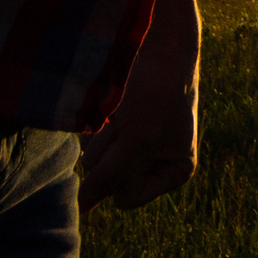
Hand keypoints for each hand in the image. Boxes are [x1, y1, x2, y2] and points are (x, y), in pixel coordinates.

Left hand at [78, 0, 199, 212]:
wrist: (163, 49)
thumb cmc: (159, 93)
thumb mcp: (137, 138)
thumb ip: (109, 176)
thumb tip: (82, 208)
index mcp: (175, 174)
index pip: (127, 198)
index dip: (123, 172)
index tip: (138, 140)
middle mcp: (157, 166)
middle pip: (110, 181)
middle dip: (112, 153)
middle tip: (131, 122)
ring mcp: (138, 150)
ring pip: (99, 164)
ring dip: (105, 139)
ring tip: (125, 113)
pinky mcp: (123, 132)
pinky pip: (97, 146)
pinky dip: (102, 131)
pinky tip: (118, 112)